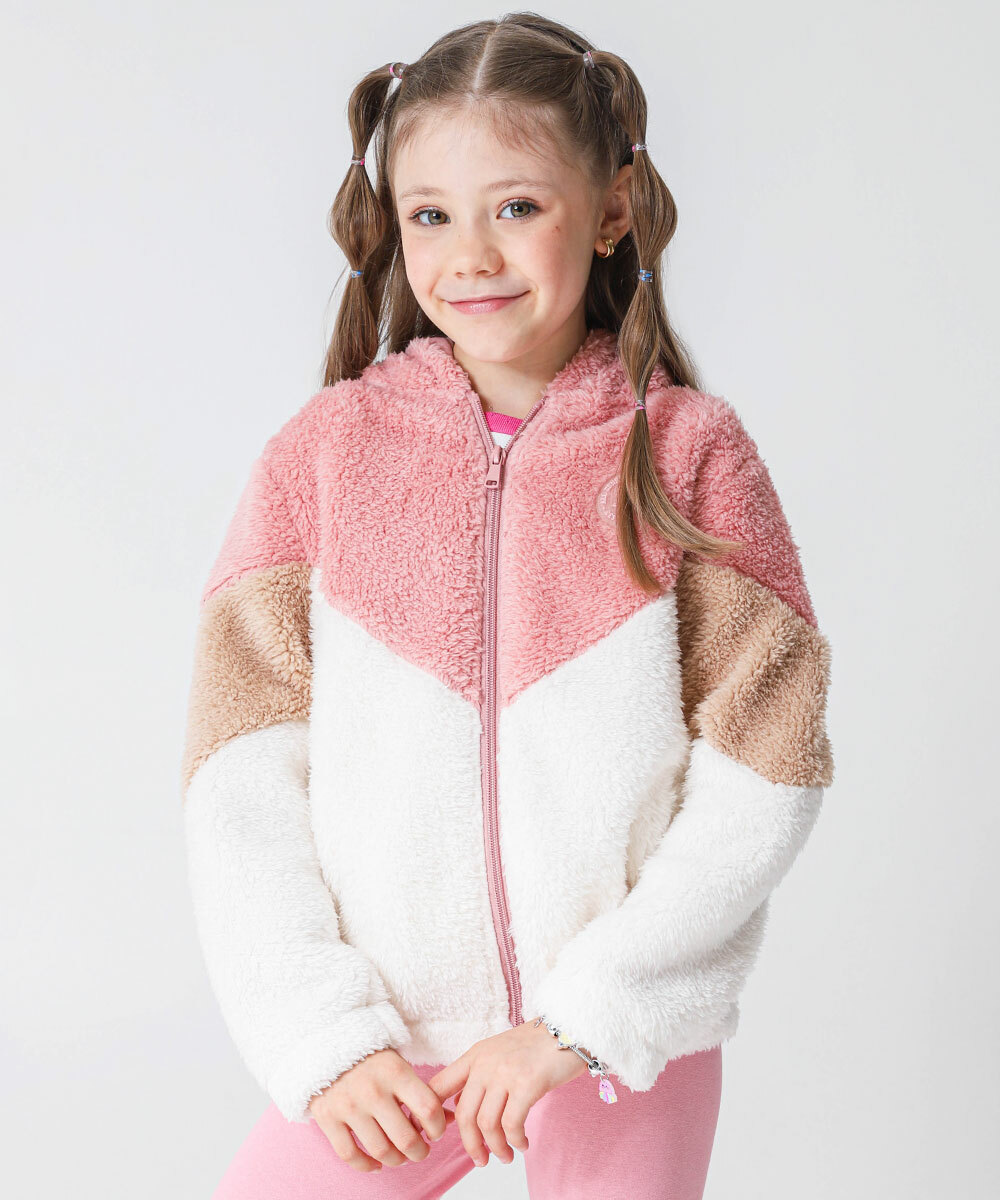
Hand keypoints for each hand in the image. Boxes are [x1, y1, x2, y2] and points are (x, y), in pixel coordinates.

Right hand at [308, 1047, 456, 1172]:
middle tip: (421, 1150)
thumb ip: (421, 1092)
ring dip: (397, 1161)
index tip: (435, 1131)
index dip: (438, 1128)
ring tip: (400, 1156)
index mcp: (395, 1071)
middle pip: (406, 1138)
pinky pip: (349, 1154)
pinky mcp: (327, 1117)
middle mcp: (373, 1090)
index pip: (428, 1109)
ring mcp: (348, 1105)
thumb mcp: (399, 1064)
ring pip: (381, 1151)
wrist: (326, 1043)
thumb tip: (450, 1120)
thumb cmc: (370, 1057)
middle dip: (420, 1152)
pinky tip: (376, 1163)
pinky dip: (366, 1165)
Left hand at [425, 1018, 589, 1166]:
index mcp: (475, 1055)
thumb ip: (477, 1076)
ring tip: (505, 1156)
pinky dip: (515, 1141)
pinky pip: (512, 1125)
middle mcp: (485, 1063)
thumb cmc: (535, 1045)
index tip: (435, 1135)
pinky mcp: (527, 1084)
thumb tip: (459, 1108)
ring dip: (495, 1148)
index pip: (438, 1086)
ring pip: (487, 1124)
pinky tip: (522, 1144)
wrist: (568, 1028)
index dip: (429, 1115)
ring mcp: (505, 1073)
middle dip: (470, 1145)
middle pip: (464, 1115)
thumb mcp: (498, 1052)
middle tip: (481, 1160)